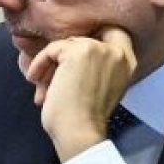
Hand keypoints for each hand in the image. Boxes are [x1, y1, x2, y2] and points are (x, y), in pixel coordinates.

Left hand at [23, 26, 137, 161]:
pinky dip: (39, 64)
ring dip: (50, 64)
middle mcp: (117, 52)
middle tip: (52, 76)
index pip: (112, 32)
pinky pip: (51, 49)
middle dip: (64, 56)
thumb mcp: (100, 85)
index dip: (90, 39)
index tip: (70, 57)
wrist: (80, 130)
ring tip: (43, 85)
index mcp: (127, 61)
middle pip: (83, 38)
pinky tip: (36, 80)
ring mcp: (99, 49)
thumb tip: (68, 55)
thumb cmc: (85, 116)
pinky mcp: (78, 51)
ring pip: (65, 44)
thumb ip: (96, 66)